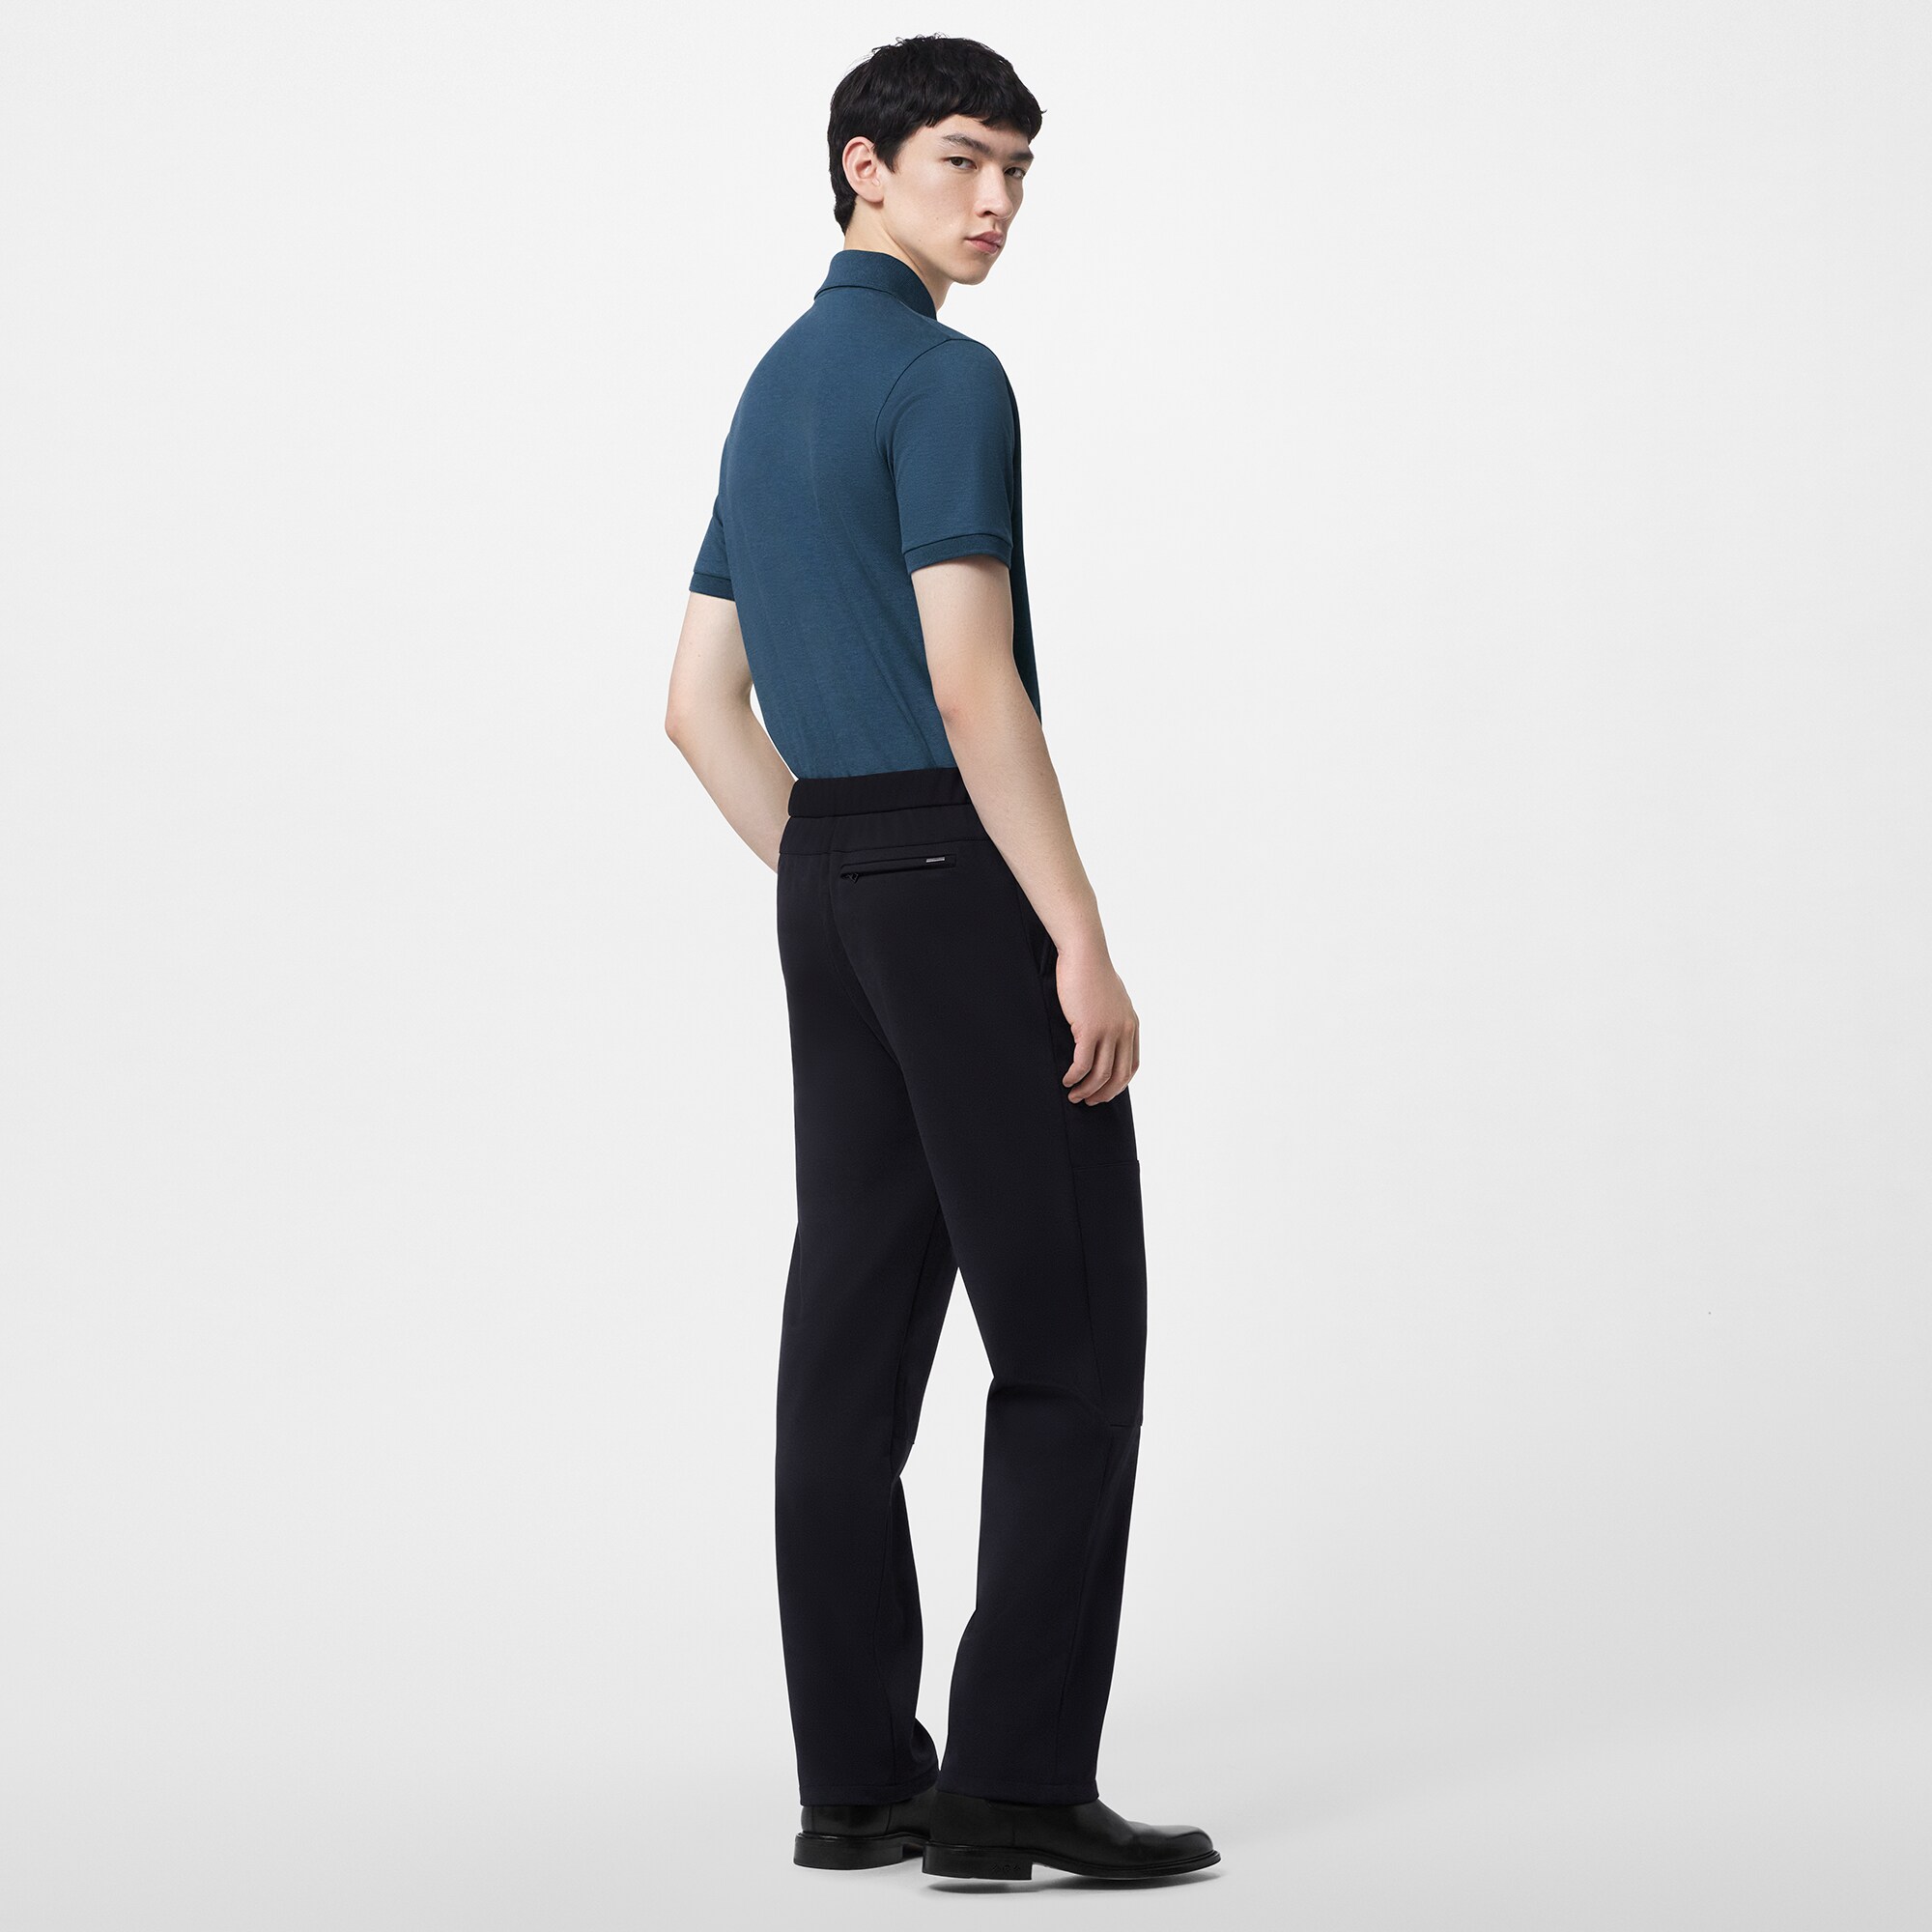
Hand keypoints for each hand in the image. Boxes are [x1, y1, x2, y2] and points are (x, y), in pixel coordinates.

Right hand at [1054, 942, 1139, 1103]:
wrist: (1085, 954)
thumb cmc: (1092, 973)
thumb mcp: (1110, 999)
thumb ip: (1111, 1017)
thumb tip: (1101, 1033)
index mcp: (1131, 1025)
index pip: (1132, 1065)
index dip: (1118, 1084)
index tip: (1103, 1092)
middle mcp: (1125, 1030)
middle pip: (1119, 1076)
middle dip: (1104, 1094)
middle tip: (1088, 1101)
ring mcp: (1109, 1031)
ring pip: (1101, 1074)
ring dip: (1087, 1089)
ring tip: (1073, 1096)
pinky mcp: (1090, 1029)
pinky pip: (1083, 1064)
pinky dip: (1075, 1077)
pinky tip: (1066, 1081)